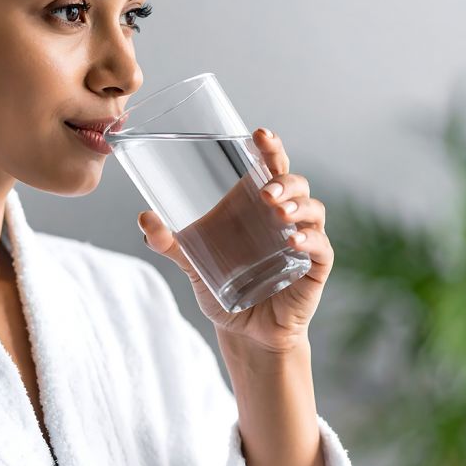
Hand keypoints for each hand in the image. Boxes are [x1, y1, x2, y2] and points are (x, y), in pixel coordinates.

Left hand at [137, 127, 331, 353]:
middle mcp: (285, 217)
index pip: (271, 167)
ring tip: (277, 212)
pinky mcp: (315, 267)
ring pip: (313, 209)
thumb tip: (144, 218)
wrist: (245, 332)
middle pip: (296, 183)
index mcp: (258, 206)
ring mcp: (304, 240)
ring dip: (298, 205)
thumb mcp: (192, 263)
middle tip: (264, 191)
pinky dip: (309, 239)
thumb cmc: (224, 288)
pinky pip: (320, 246)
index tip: (260, 134)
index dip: (270, 148)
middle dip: (284, 180)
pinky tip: (292, 240)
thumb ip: (169, 242)